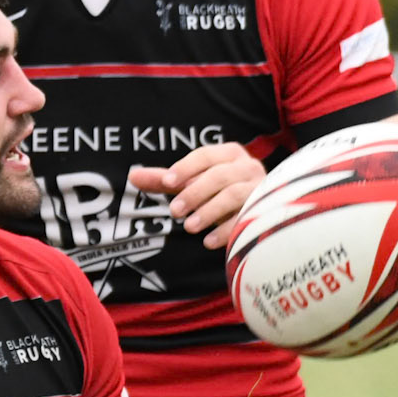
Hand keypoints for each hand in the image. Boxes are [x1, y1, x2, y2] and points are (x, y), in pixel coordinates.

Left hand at [129, 141, 266, 249]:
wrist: (258, 209)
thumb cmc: (218, 192)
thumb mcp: (192, 184)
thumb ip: (165, 180)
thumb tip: (132, 176)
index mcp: (228, 154)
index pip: (205, 155)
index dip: (185, 168)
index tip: (167, 183)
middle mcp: (246, 166)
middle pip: (219, 176)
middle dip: (194, 193)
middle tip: (174, 211)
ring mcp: (258, 188)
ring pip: (233, 195)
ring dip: (209, 211)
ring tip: (189, 227)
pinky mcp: (265, 210)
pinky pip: (246, 219)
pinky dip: (225, 231)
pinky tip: (208, 242)